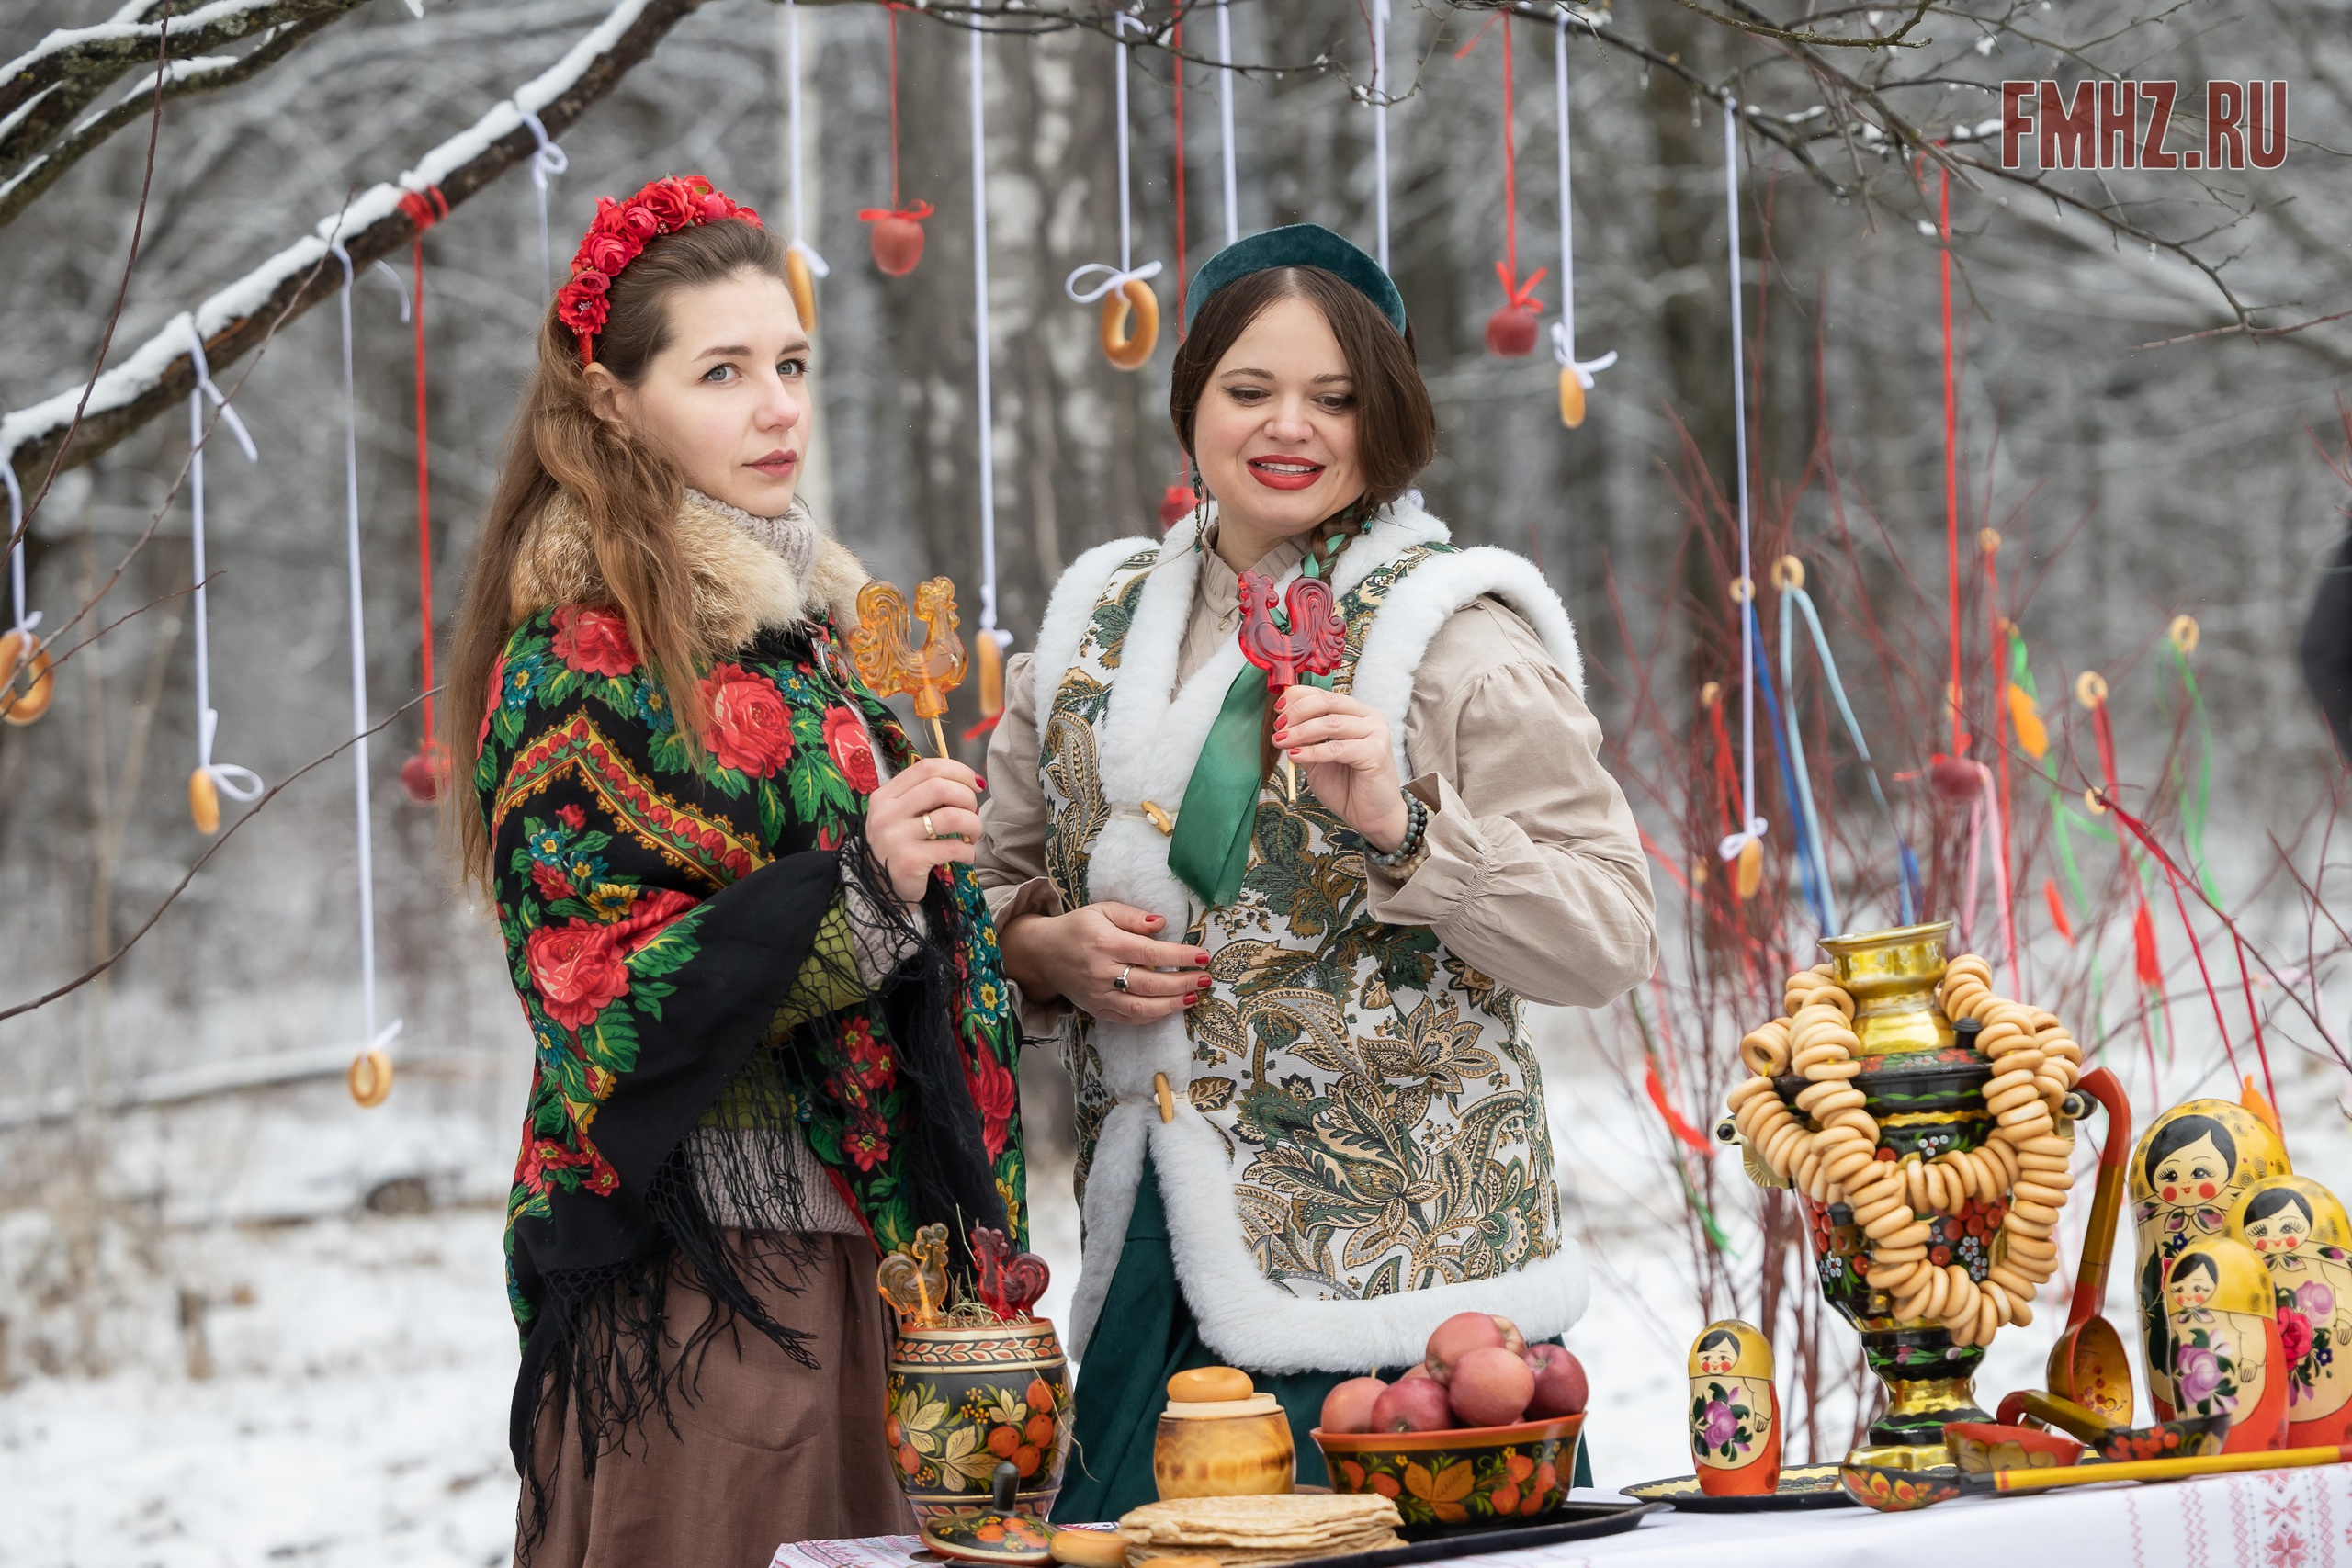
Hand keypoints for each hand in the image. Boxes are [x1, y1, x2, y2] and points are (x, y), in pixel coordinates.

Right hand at [867, 757, 983, 906]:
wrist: (883, 890)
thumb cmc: (900, 847)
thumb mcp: (901, 816)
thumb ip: (924, 796)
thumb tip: (971, 781)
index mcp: (884, 796)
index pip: (926, 768)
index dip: (958, 771)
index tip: (975, 784)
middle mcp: (886, 814)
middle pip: (940, 787)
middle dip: (968, 798)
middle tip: (973, 813)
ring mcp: (895, 838)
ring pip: (951, 816)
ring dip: (973, 825)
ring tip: (973, 836)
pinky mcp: (908, 861)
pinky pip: (952, 847)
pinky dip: (968, 851)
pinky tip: (966, 856)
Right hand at [1000, 902, 1209, 1024]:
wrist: (1042, 954)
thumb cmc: (1077, 928)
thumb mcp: (1101, 910)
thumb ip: (1132, 916)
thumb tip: (1161, 923)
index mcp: (1106, 944)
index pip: (1150, 953)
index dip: (1179, 957)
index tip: (1202, 956)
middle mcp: (1103, 973)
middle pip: (1150, 984)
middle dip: (1182, 983)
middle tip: (1205, 979)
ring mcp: (1099, 995)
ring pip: (1141, 1007)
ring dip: (1172, 1005)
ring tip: (1194, 997)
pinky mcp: (1097, 1009)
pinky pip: (1128, 1018)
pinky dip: (1152, 1016)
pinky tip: (1170, 1008)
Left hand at [1274, 686, 1409, 851]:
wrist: (1372, 816)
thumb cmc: (1347, 786)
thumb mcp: (1319, 758)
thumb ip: (1307, 739)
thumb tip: (1282, 723)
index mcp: (1357, 713)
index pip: (1324, 694)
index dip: (1298, 698)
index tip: (1277, 710)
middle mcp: (1369, 717)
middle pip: (1328, 702)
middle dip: (1297, 712)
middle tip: (1278, 726)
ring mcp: (1376, 733)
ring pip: (1331, 723)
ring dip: (1300, 731)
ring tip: (1280, 740)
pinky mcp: (1376, 752)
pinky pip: (1337, 748)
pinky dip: (1313, 751)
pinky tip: (1295, 756)